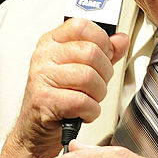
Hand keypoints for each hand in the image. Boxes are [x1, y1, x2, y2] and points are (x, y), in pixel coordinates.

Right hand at [0, 19, 128, 157]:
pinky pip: (82, 101)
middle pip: (91, 53)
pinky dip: (91, 111)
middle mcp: (44, 56)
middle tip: (97, 86)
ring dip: (98, 95)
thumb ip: (104, 53)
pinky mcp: (43, 100)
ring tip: (89, 100)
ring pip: (89, 77)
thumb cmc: (59, 97)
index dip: (102, 40)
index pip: (82, 26)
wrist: (35, 130)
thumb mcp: (81, 69)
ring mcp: (41, 77)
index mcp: (52, 42)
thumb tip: (121, 40)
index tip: (105, 55)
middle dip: (104, 74)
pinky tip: (83, 112)